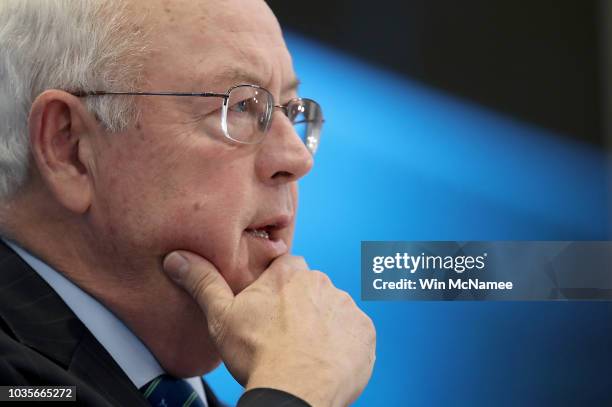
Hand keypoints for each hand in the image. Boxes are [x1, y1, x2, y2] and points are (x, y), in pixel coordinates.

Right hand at [163, 251, 375, 406]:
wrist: (294, 390)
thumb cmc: (257, 354)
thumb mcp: (221, 316)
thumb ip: (203, 282)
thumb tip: (176, 257)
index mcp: (289, 273)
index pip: (286, 269)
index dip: (277, 289)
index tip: (270, 309)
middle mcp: (322, 283)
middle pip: (311, 290)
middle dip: (301, 307)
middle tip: (285, 335)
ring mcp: (346, 307)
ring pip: (333, 311)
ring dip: (324, 325)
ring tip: (305, 351)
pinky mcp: (365, 332)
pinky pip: (355, 333)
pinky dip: (344, 344)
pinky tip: (327, 360)